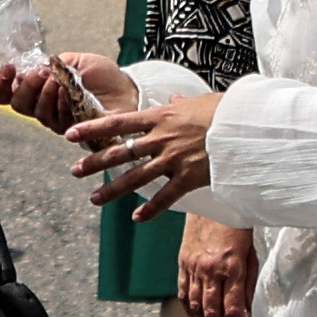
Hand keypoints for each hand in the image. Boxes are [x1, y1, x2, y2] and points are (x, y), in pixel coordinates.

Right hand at [0, 49, 126, 130]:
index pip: (7, 94)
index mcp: (39, 90)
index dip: (1, 83)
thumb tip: (36, 67)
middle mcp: (44, 107)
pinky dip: (61, 103)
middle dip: (26, 86)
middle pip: (18, 104)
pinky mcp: (73, 130)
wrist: (127, 89)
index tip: (8, 67)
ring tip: (57, 80)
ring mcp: (58, 121)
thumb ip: (54, 63)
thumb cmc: (102, 75)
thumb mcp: (75, 60)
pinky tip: (69, 92)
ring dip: (44, 93)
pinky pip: (57, 120)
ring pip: (37, 112)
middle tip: (41, 73)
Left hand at [70, 89, 221, 216]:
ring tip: (94, 199)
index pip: (118, 122)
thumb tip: (173, 98)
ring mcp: (173, 159)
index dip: (92, 129)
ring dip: (112, 190)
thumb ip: (181, 104)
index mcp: (160, 117)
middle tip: (74, 171)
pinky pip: (165, 197)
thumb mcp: (199, 101)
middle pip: (120, 152)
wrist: (245, 126)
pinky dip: (150, 209)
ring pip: (135, 177)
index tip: (71, 134)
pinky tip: (136, 218)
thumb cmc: (224, 110)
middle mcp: (161, 138)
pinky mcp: (189, 177)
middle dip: (95, 162)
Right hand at [179, 218, 253, 316]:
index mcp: (232, 267)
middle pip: (213, 313)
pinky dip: (190, 311)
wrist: (211, 200)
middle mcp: (210, 270)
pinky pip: (184, 293)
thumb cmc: (236, 224)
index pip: (233, 309)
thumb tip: (246, 309)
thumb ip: (248, 283)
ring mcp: (193, 267)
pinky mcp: (183, 263)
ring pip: (196, 307)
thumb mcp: (251, 253)